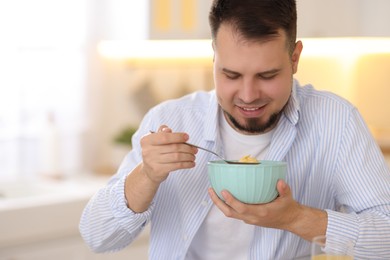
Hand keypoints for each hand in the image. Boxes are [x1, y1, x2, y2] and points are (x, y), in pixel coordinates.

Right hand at [140, 125, 197, 183]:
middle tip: (195, 149)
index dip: (177, 136)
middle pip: (173, 147)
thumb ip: (162, 133)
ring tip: (193, 156)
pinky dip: (187, 164)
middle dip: (187, 148)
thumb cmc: (155, 152)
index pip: (164, 137)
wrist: (149, 171)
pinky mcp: (159, 170)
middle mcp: (148, 151)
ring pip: (177, 157)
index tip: (187, 137)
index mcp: (146, 140)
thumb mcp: (156, 141)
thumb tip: (169, 130)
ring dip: (188, 156)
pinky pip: (177, 166)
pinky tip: (191, 163)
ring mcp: (152, 161)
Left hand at [209, 179, 326, 239]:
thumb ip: (283, 189)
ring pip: (230, 214)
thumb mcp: (288, 197)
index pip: (241, 208)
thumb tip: (279, 181)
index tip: (223, 191)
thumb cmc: (288, 208)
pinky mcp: (249, 218)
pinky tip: (223, 196)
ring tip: (212, 191)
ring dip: (220, 204)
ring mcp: (250, 219)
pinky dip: (227, 205)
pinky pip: (234, 213)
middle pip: (230, 212)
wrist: (290, 220)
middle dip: (218, 202)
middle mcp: (252, 218)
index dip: (231, 201)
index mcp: (260, 213)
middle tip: (210, 190)